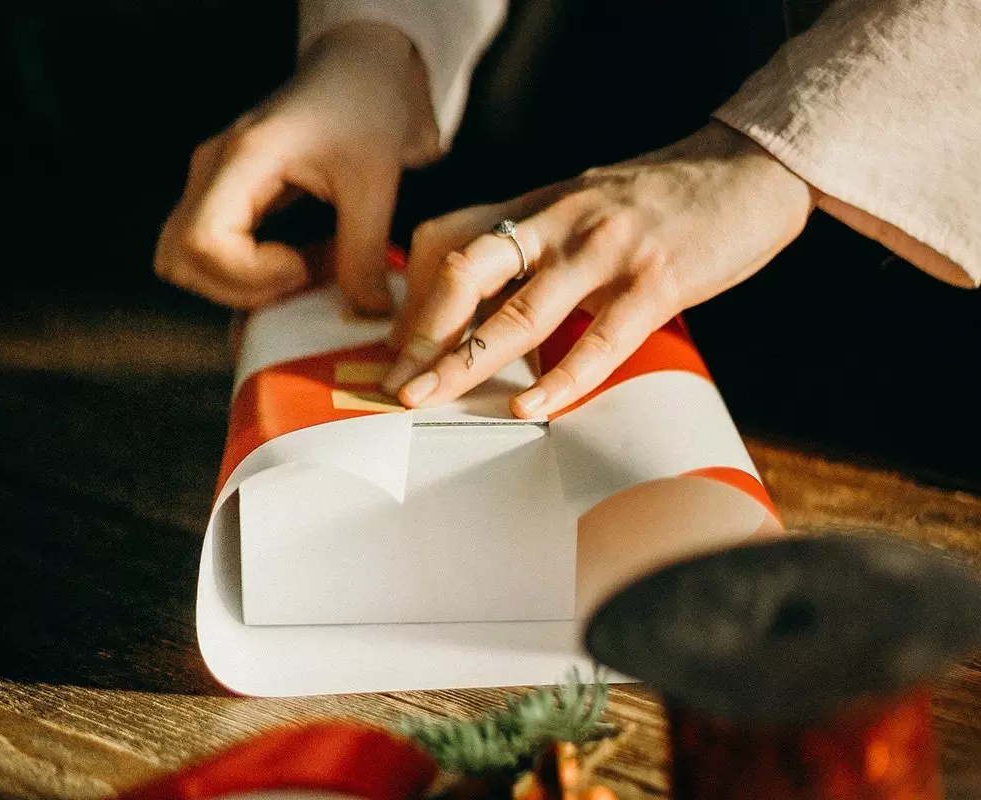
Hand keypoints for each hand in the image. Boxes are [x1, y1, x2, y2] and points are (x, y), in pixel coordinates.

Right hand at [154, 23, 438, 311]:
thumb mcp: (375, 183)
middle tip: (304, 279)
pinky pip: (211, 255)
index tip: (303, 269)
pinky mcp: (224, 198)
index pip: (199, 243)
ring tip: (306, 270)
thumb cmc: (365, 110)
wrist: (360, 74)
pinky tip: (302, 265)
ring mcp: (211, 185)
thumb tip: (369, 312)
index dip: (247, 277)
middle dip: (241, 291)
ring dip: (243, 288)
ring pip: (186, 263)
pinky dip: (249, 277)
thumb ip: (365, 252)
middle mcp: (211, 172)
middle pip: (179, 261)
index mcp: (241, 159)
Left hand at [383, 122, 816, 415]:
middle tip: (397, 384)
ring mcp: (607, 249)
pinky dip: (562, 378)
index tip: (398, 349)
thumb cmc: (661, 201)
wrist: (749, 167)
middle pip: (466, 272)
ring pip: (521, 310)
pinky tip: (530, 406)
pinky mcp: (658, 279)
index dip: (414, 299)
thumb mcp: (581, 207)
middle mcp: (560, 221)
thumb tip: (487, 306)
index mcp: (537, 206)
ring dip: (468, 360)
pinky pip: (600, 338)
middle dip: (423, 333)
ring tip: (430, 401)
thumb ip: (536, 247)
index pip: (448, 244)